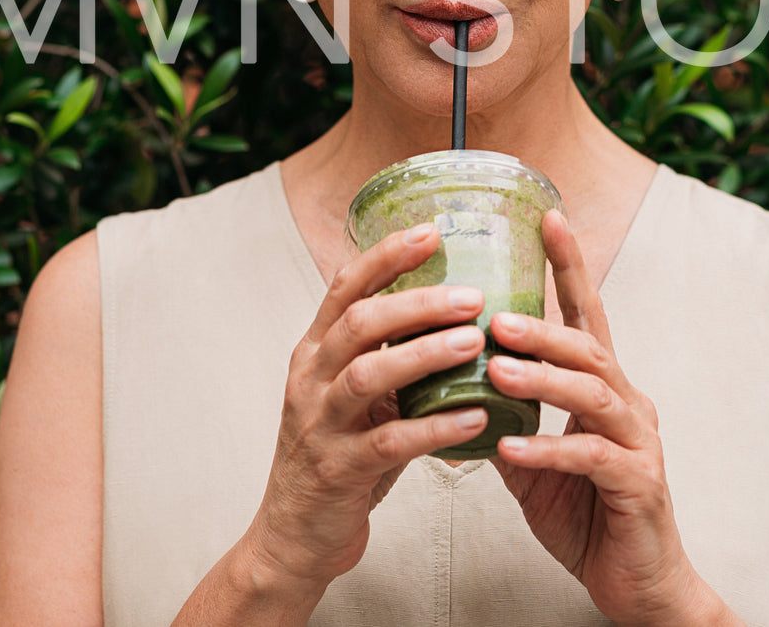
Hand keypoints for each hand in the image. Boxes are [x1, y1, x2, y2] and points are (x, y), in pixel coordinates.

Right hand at [243, 221, 492, 595]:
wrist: (292, 538)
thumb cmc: (335, 456)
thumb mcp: (352, 396)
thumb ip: (387, 356)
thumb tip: (452, 314)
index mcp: (314, 352)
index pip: (346, 287)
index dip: (387, 256)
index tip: (432, 230)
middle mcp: (311, 379)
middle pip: (359, 323)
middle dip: (416, 302)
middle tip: (472, 295)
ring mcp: (320, 425)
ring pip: (369, 375)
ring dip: (424, 354)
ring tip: (472, 343)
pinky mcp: (339, 471)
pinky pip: (390, 442)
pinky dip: (435, 427)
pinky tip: (476, 418)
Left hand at [484, 209, 714, 626]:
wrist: (636, 586)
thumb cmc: (587, 516)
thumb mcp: (534, 463)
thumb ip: (507, 418)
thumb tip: (454, 383)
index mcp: (605, 389)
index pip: (585, 315)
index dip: (569, 265)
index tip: (548, 217)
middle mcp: (628, 404)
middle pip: (589, 347)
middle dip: (543, 324)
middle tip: (496, 314)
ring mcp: (638, 443)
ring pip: (594, 394)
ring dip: (543, 378)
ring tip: (496, 367)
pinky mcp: (637, 486)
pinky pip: (591, 458)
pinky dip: (548, 451)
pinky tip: (510, 449)